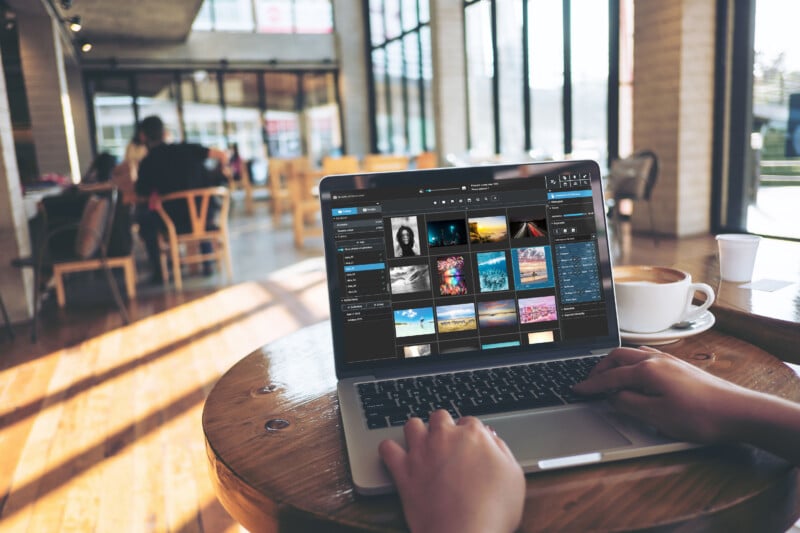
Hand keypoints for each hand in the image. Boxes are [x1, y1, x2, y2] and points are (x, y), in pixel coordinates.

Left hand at [379, 410, 524, 532]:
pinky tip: (397, 456)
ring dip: (417, 432)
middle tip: (448, 446)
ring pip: (412, 425)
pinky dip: (390, 450)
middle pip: (440, 417)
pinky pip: (387, 448)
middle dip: (443, 427)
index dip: (471, 435)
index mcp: (473, 435)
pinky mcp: (402, 470)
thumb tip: (492, 438)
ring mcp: (421, 452)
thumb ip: (502, 451)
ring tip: (422, 446)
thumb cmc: (494, 510)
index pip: (470, 422)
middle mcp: (444, 437)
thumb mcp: (514, 476)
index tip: (471, 447)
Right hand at [573, 347, 748, 442]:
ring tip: (608, 376)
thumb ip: (629, 404)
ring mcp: (670, 361)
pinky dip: (632, 363)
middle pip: (618, 357)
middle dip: (600, 368)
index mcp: (647, 370)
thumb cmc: (700, 415)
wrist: (738, 412)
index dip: (591, 385)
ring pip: (633, 354)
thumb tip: (613, 397)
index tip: (577, 390)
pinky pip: (647, 357)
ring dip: (616, 363)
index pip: (610, 377)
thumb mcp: (656, 416)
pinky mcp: (681, 367)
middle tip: (589, 382)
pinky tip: (637, 373)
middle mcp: (657, 360)